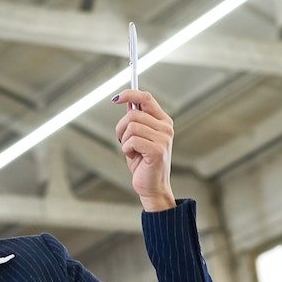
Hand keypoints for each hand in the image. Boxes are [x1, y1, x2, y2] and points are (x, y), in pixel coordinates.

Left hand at [113, 90, 176, 209]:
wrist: (152, 186)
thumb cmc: (144, 163)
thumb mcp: (138, 137)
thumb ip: (136, 120)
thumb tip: (128, 102)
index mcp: (163, 121)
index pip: (146, 98)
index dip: (130, 94)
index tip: (116, 98)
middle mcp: (166, 128)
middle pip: (133, 114)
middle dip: (121, 127)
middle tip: (122, 139)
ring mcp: (163, 139)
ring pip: (131, 127)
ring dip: (124, 140)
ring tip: (130, 150)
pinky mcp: (157, 150)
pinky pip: (132, 140)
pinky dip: (126, 149)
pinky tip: (133, 156)